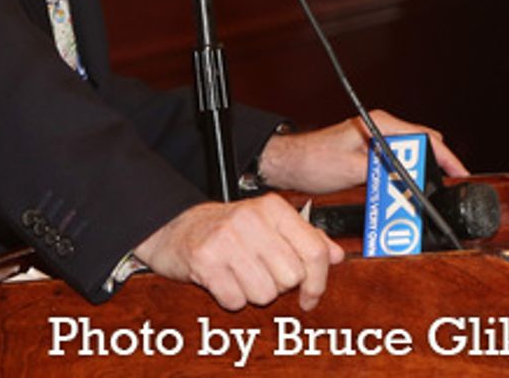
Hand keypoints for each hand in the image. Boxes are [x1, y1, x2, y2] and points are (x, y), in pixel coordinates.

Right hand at [133, 195, 344, 310]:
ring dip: (253, 293)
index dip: (318, 281)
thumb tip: (336, 255)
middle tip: (259, 273)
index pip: (314, 252)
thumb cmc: (224, 228)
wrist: (172, 226)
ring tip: (238, 274)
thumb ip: (305, 237)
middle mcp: (250, 218)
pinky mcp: (205, 261)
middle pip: (291, 278)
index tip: (310, 295)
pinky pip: (236, 300)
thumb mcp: (267, 223)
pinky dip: (230, 298)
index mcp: (272, 207)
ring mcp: (226, 239)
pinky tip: (222, 280)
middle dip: (278, 285)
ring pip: (265, 293)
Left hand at [256, 109, 467, 194]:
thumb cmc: (312, 160)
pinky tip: (403, 195)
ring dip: (417, 178)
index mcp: (379, 124)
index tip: (459, 175)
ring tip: (422, 199)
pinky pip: (397, 167)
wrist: (289, 163)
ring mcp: (376, 142)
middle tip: (441, 193)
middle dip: (434, 170)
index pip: (426, 138)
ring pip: (411, 160)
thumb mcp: (351, 169)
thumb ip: (382, 174)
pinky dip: (403, 180)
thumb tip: (409, 183)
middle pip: (423, 148)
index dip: (446, 158)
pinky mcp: (371, 155)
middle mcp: (381, 129)